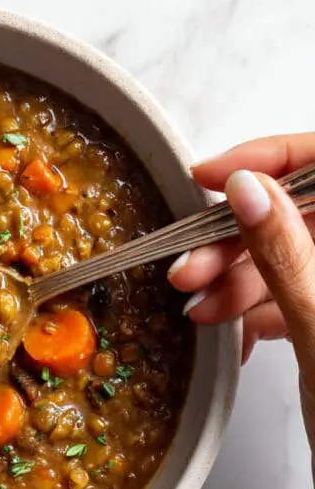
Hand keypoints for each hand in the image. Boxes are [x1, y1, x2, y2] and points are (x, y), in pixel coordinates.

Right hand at [168, 133, 314, 476]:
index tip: (212, 177)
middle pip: (297, 213)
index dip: (269, 160)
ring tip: (198, 304)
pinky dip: (253, 309)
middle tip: (191, 264)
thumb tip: (247, 190)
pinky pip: (288, 293)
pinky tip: (229, 328)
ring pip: (286, 256)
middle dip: (235, 238)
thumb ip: (286, 253)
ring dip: (234, 279)